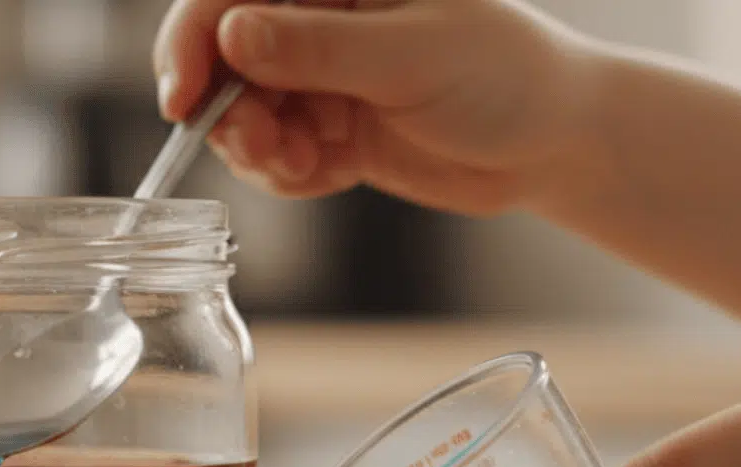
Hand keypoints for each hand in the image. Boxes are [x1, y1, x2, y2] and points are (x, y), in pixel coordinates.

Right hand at [152, 0, 601, 213]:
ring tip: (306, 166)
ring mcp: (320, 74)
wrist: (556, 142)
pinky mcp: (329, 127)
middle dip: (230, 110)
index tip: (184, 98)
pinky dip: (289, 175)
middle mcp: (318, 18)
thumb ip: (319, 48)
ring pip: (243, 113)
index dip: (195, 38)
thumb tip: (233, 35)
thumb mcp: (411, 57)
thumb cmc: (507, 75)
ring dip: (260, 149)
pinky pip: (275, 156)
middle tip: (262, 149)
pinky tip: (329, 175)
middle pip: (224, 58)